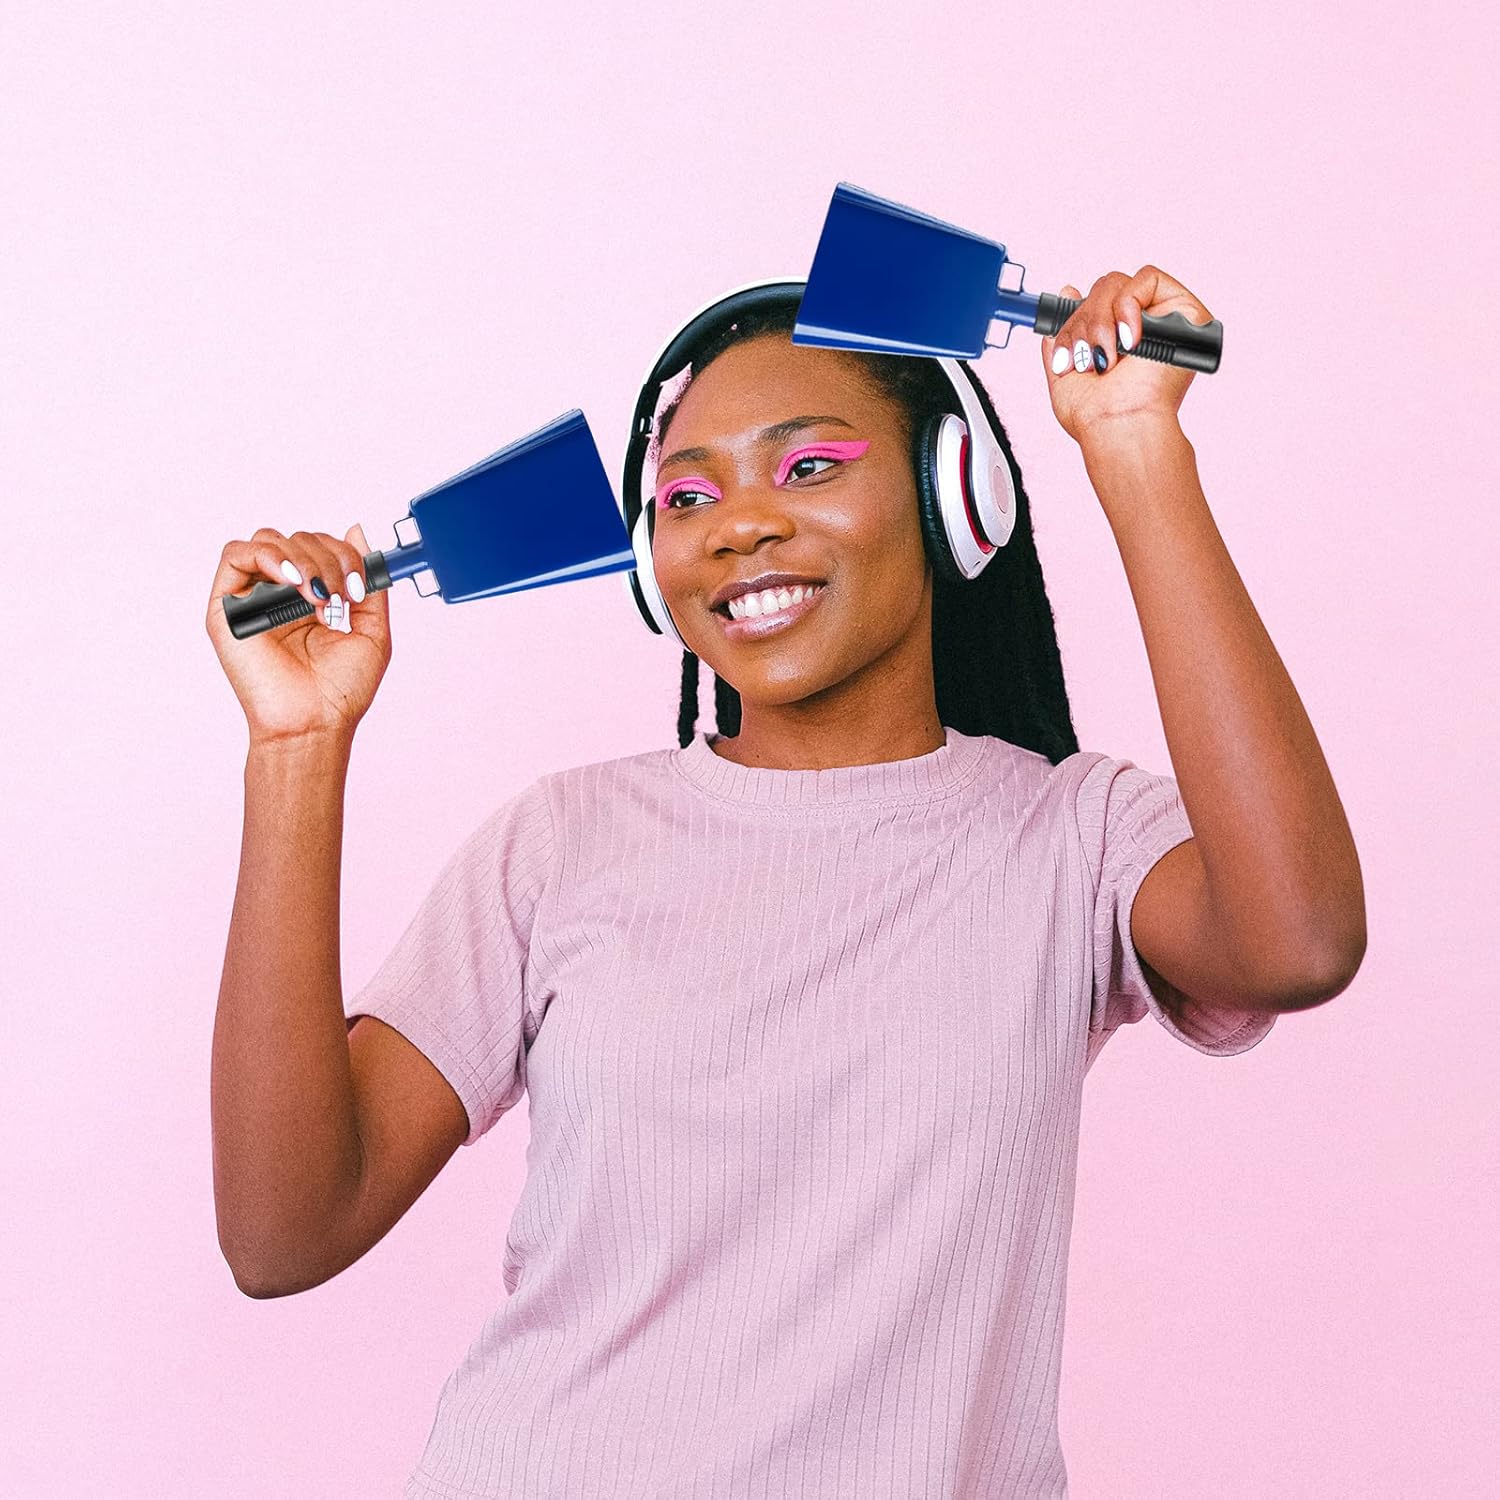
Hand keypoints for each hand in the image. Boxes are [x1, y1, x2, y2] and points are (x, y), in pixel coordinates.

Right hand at [205, 521, 391, 745]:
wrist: (316, 722)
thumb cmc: (341, 690)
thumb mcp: (372, 630)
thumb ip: (369, 581)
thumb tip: (356, 530)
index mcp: (311, 599)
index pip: (321, 547)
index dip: (344, 555)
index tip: (360, 587)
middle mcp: (279, 595)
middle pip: (298, 539)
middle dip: (328, 558)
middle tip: (340, 596)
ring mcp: (252, 599)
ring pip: (270, 540)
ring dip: (303, 558)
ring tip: (319, 595)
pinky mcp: (226, 608)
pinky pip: (235, 554)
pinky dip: (268, 556)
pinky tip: (293, 583)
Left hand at [1041, 265, 1212, 445]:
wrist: (1119, 426)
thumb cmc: (1096, 415)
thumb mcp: (1063, 373)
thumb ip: (1062, 335)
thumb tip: (1067, 292)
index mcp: (1116, 340)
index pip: (1093, 303)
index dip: (1076, 316)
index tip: (1068, 342)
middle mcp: (1140, 328)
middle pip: (1102, 290)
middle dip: (1083, 322)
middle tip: (1086, 356)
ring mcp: (1163, 319)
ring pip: (1118, 283)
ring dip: (1101, 320)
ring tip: (1105, 355)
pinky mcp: (1185, 312)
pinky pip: (1148, 278)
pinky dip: (1127, 306)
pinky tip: (1128, 340)